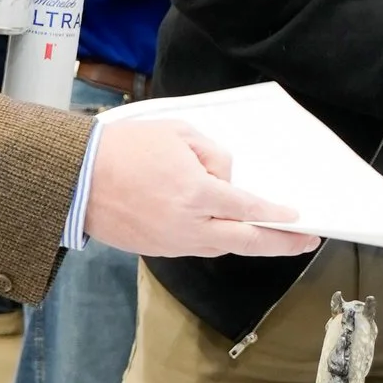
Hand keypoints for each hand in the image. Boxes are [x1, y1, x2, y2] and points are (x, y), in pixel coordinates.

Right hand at [79, 107, 310, 256]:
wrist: (76, 179)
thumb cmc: (125, 148)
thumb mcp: (178, 134)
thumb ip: (213, 155)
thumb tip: (227, 178)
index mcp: (196, 194)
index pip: (249, 209)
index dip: (277, 216)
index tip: (298, 219)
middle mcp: (189, 225)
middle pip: (246, 241)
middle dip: (281, 244)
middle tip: (305, 242)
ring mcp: (173, 241)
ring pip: (221, 247)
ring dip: (249, 243)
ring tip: (270, 237)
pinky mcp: (157, 249)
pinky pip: (197, 247)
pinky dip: (217, 241)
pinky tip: (228, 232)